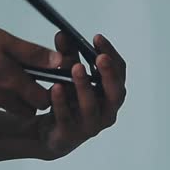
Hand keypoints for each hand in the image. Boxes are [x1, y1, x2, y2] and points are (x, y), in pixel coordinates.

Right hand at [0, 22, 62, 115]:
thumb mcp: (3, 40)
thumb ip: (31, 53)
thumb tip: (56, 61)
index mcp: (13, 82)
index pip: (44, 100)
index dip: (51, 92)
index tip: (50, 78)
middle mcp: (4, 97)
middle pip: (32, 110)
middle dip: (37, 98)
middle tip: (35, 79)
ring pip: (16, 108)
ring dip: (21, 99)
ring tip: (16, 79)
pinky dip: (3, 95)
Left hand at [34, 32, 126, 160]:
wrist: (50, 133)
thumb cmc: (68, 100)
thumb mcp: (67, 75)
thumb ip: (67, 55)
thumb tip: (62, 34)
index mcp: (111, 93)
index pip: (119, 72)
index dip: (111, 54)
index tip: (97, 38)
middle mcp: (106, 111)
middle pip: (115, 93)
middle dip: (109, 74)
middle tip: (100, 57)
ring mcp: (90, 126)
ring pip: (91, 107)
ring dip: (85, 86)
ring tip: (76, 68)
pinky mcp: (70, 135)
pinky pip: (66, 117)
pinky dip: (61, 102)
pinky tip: (56, 88)